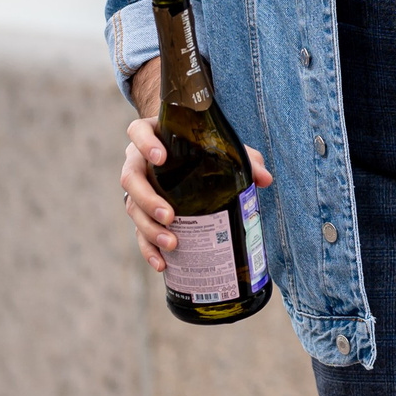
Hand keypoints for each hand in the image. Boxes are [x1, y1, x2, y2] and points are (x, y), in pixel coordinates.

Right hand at [120, 56, 272, 275]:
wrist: (187, 159)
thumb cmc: (203, 148)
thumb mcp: (223, 148)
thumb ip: (244, 158)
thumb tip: (264, 179)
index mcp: (154, 136)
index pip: (138, 132)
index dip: (145, 143)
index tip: (161, 157)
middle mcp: (138, 161)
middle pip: (130, 178)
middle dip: (147, 199)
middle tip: (169, 215)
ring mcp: (137, 188)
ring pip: (132, 207)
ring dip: (150, 228)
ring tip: (172, 242)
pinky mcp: (140, 213)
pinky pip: (138, 232)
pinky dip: (149, 249)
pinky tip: (162, 263)